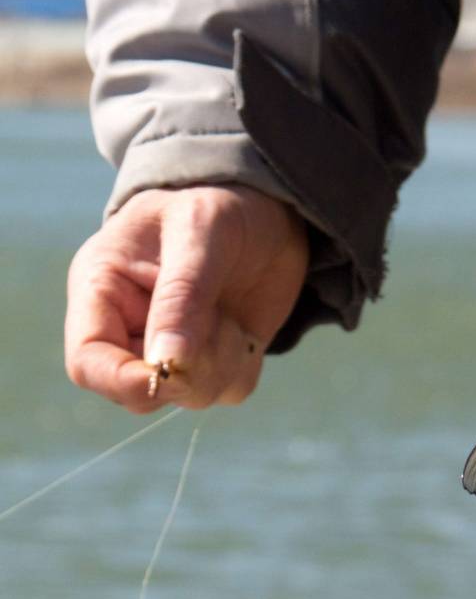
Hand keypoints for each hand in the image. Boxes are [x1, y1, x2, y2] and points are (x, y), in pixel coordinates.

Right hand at [65, 185, 308, 412]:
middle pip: (142, 392)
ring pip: (192, 396)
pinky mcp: (217, 358)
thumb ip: (181, 296)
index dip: (123, 381)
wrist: (265, 205)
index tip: (170, 372)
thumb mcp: (199, 231)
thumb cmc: (216, 202)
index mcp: (102, 292)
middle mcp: (131, 329)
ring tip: (229, 313)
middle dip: (187, 371)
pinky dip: (244, 364)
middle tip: (221, 323)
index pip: (88, 362)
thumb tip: (165, 363)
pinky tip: (243, 327)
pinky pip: (231, 390)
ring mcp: (175, 349)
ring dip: (222, 362)